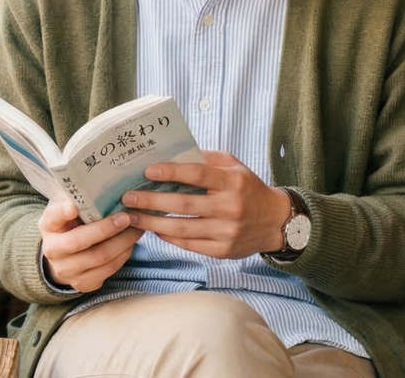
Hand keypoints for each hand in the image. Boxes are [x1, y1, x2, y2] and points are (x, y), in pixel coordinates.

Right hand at [38, 199, 142, 291]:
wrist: (63, 257)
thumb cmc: (70, 224)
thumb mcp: (66, 207)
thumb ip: (76, 196)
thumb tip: (98, 179)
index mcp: (47, 226)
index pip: (53, 217)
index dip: (62, 212)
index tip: (73, 207)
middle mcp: (53, 250)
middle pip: (81, 241)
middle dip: (107, 228)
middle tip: (127, 217)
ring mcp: (66, 270)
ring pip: (100, 257)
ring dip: (123, 242)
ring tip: (137, 229)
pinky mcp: (83, 283)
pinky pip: (108, 270)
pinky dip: (123, 255)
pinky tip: (130, 243)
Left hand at [120, 150, 292, 259]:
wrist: (275, 221)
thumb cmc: (247, 188)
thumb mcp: (233, 166)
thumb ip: (206, 159)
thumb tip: (171, 154)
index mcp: (233, 181)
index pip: (197, 174)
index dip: (170, 172)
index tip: (147, 171)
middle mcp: (231, 207)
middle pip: (184, 204)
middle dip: (151, 201)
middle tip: (128, 197)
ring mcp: (227, 231)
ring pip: (181, 228)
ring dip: (152, 222)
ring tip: (132, 216)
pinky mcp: (223, 251)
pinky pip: (188, 244)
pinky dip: (168, 237)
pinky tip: (153, 229)